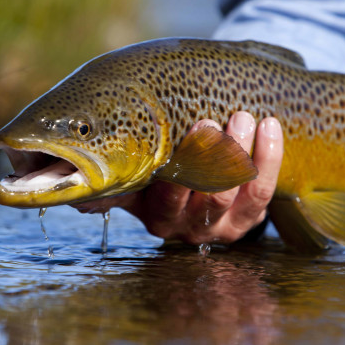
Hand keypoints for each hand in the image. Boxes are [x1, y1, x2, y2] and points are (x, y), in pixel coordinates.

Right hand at [73, 112, 283, 244]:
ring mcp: (224, 224)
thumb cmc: (157, 174)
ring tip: (243, 117)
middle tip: (212, 121)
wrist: (196, 190)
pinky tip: (269, 127)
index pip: (167, 200)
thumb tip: (75, 197)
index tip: (184, 133)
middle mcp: (191, 227)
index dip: (177, 173)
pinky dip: (269, 157)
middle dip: (212, 157)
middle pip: (207, 196)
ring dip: (242, 152)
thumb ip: (113, 183)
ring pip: (238, 191)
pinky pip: (264, 190)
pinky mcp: (250, 217)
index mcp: (158, 217)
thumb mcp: (135, 181)